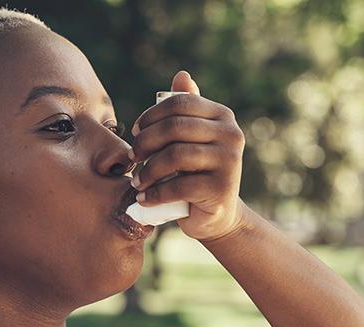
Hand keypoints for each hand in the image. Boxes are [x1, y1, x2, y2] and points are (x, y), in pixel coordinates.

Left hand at [130, 70, 246, 241]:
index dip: (152, 115)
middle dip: (145, 142)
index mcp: (223, 116)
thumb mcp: (191, 139)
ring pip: (175, 156)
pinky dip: (155, 194)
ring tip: (137, 181)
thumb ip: (186, 109)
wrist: (216, 214)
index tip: (135, 131)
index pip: (180, 103)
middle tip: (132, 158)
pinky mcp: (221, 188)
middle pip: (175, 127)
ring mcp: (229, 161)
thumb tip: (181, 75)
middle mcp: (231, 134)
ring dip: (148, 170)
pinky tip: (145, 199)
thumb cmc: (196, 172)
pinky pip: (178, 185)